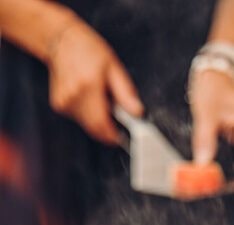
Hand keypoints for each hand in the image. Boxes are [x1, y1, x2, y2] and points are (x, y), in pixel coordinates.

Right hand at [47, 17, 143, 143]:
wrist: (62, 40)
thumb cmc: (87, 49)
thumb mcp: (113, 66)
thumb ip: (126, 92)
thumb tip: (137, 112)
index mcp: (88, 87)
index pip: (101, 124)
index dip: (113, 136)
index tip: (121, 136)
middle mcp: (73, 97)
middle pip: (94, 129)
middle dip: (107, 128)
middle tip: (115, 116)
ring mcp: (63, 102)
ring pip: (87, 125)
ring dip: (98, 119)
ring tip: (99, 98)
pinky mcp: (59, 105)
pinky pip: (79, 119)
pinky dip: (88, 114)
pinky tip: (88, 97)